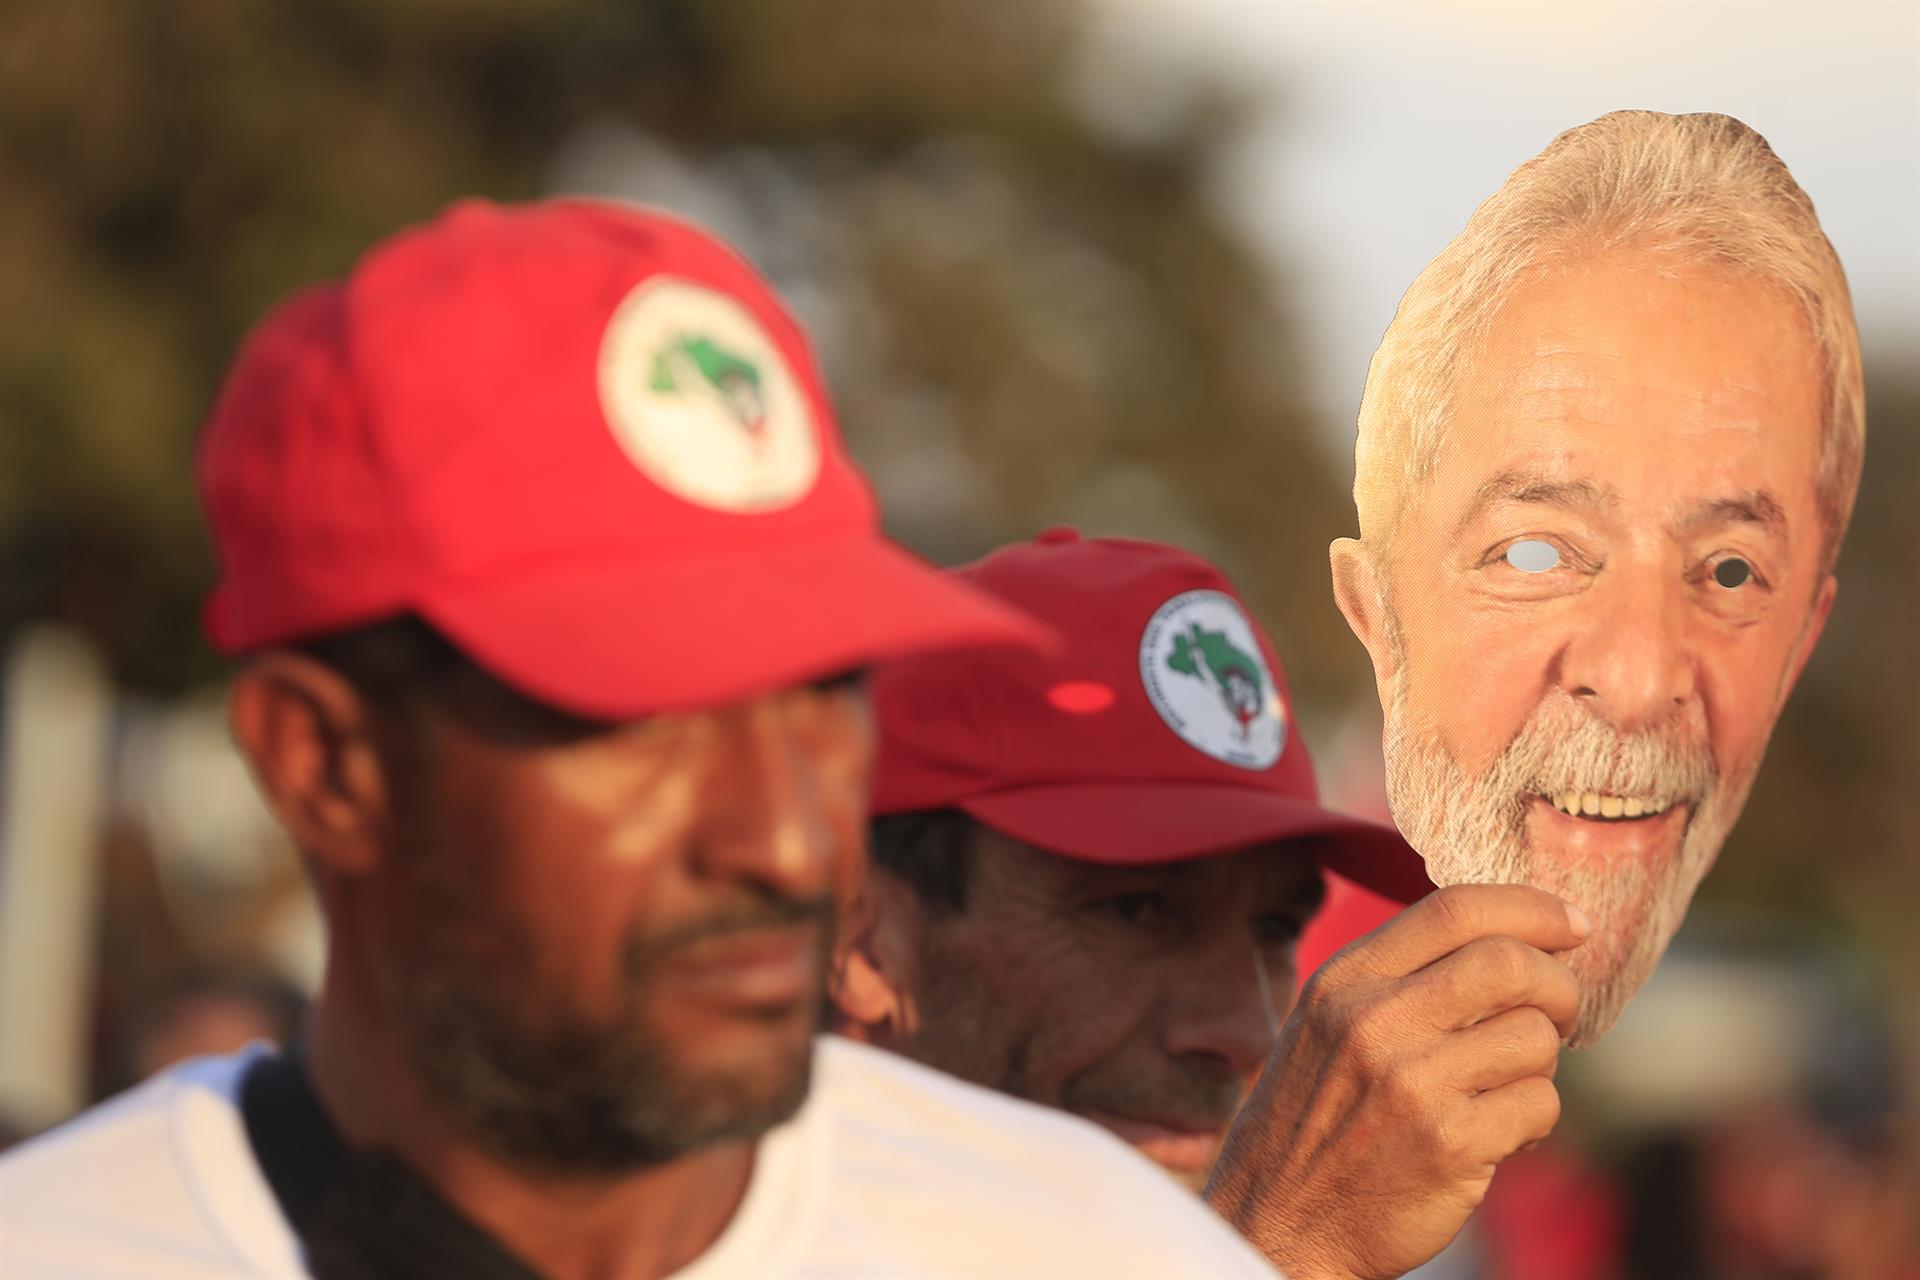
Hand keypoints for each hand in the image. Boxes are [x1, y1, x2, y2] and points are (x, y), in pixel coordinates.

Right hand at [1204, 884, 1586, 1279]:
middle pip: (1510, 964)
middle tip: (1558, 1011)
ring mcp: (1413, 1084)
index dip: (1531, 908)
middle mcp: (1375, 1021)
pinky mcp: (1450, 1145)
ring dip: (1539, 1063)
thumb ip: (1399, 977)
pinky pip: (1540, 1104)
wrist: (1279, 1221)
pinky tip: (1496, 1133)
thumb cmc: (1315, 1118)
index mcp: (1346, 980)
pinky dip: (1534, 1118)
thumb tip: (1512, 941)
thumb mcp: (1327, 1024)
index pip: (1456, 909)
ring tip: (1501, 1086)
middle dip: (1557, 985)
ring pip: (1535, 1037)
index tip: (1574, 922)